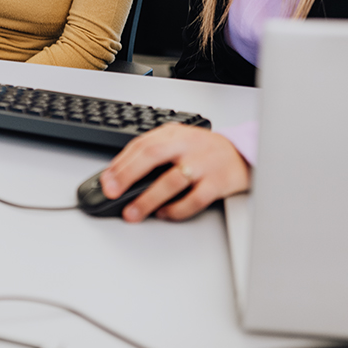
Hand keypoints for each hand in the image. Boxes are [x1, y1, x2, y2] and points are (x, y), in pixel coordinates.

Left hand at [99, 122, 249, 222]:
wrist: (242, 154)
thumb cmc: (205, 150)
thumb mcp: (178, 141)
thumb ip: (154, 153)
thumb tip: (120, 177)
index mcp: (173, 133)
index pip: (141, 144)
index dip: (120, 163)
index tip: (105, 180)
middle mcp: (187, 145)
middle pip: (152, 155)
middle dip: (127, 174)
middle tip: (111, 192)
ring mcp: (203, 163)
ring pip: (171, 180)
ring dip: (148, 199)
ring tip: (132, 212)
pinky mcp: (217, 183)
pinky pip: (194, 199)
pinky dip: (176, 209)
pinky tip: (164, 214)